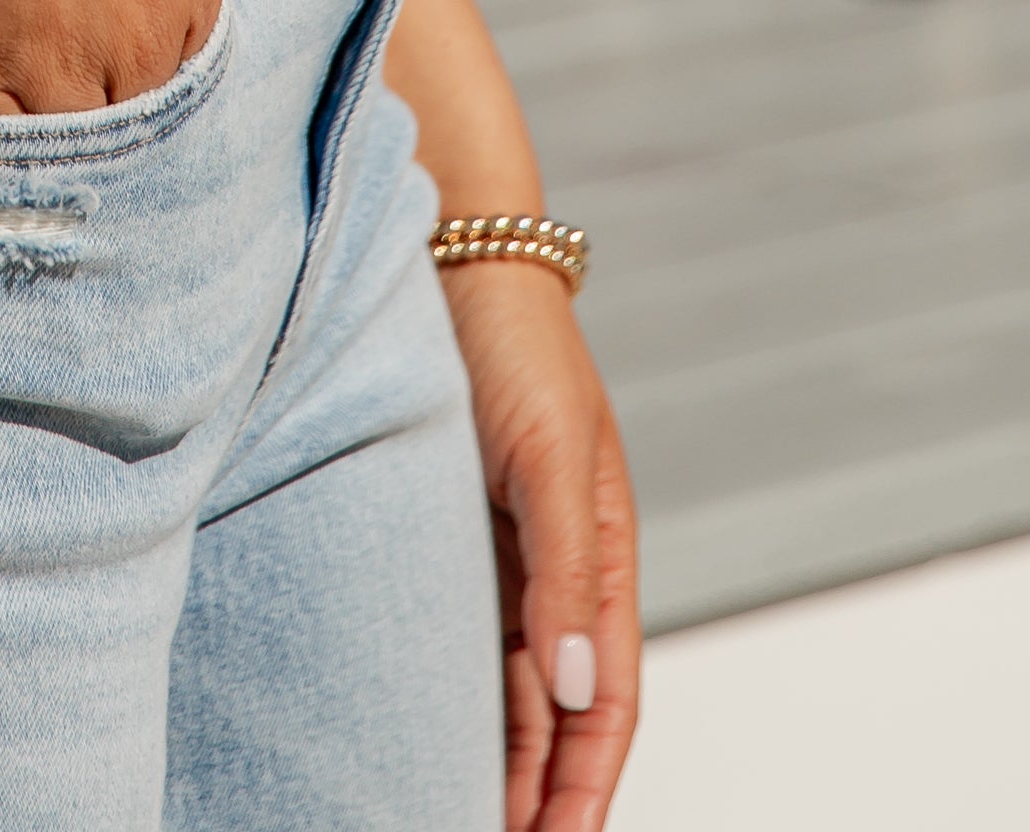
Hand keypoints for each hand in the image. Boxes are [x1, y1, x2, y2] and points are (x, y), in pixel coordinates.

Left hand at [443, 265, 639, 829]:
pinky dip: (453, 704)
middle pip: (558, 717)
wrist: (449, 255)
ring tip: (455, 820)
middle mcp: (556, 571)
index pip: (608, 706)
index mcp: (601, 556)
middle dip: (539, 797)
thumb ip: (565, 568)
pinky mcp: (449, 540)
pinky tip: (421, 742)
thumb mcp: (544, 451)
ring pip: (507, 693)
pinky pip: (458, 644)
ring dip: (494, 763)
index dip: (588, 788)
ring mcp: (502, 560)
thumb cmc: (508, 342)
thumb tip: (582, 686)